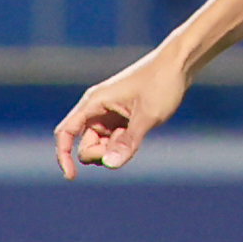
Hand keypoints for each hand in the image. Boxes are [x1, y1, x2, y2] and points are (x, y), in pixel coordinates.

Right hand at [52, 0, 242, 179]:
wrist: (178, 64)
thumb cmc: (161, 83)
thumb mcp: (147, 116)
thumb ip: (128, 142)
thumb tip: (110, 164)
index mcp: (93, 103)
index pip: (65, 133)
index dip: (63, 156)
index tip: (72, 177)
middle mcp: (97, 109)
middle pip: (86, 145)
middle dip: (101, 154)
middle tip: (126, 147)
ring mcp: (109, 114)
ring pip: (102, 145)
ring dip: (115, 150)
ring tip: (138, 133)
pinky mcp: (121, 118)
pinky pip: (115, 141)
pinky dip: (123, 145)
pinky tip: (140, 132)